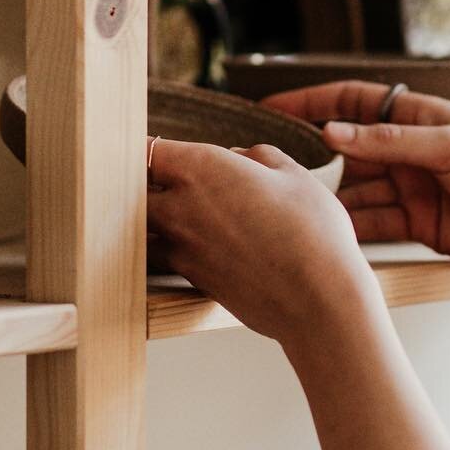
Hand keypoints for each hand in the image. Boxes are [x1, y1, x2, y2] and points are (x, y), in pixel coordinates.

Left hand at [148, 138, 378, 347]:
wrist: (319, 300)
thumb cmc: (313, 232)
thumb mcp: (296, 177)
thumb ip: (261, 158)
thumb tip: (243, 156)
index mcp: (201, 169)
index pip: (146, 150)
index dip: (146, 148)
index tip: (157, 150)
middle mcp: (180, 207)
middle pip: (130, 192)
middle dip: (142, 186)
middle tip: (163, 181)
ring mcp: (181, 248)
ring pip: (144, 229)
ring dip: (154, 221)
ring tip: (184, 216)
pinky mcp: (191, 279)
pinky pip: (169, 257)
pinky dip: (178, 249)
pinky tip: (207, 247)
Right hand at [261, 81, 449, 274]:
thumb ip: (390, 140)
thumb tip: (334, 131)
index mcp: (421, 118)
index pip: (353, 103)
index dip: (312, 103)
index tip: (272, 110)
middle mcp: (412, 151)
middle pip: (349, 150)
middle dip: (314, 157)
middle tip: (274, 165)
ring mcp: (413, 189)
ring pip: (358, 191)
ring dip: (331, 197)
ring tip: (296, 202)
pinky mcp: (419, 224)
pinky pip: (375, 224)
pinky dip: (353, 228)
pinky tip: (329, 230)